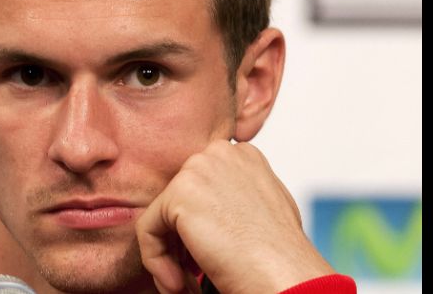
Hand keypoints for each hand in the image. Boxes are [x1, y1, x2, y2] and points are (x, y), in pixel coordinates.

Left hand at [136, 140, 334, 293]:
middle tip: (191, 275)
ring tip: (186, 284)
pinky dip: (156, 261)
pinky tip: (178, 283)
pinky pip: (148, 230)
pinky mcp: (179, 193)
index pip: (199, 188)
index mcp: (241, 154)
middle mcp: (219, 153)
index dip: (199, 227)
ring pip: (161, 217)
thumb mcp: (264, 207)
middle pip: (177, 200)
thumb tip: (211, 209)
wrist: (284, 274)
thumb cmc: (281, 254)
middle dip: (180, 241)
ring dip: (169, 256)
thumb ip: (236, 195)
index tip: (207, 256)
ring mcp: (199, 169)